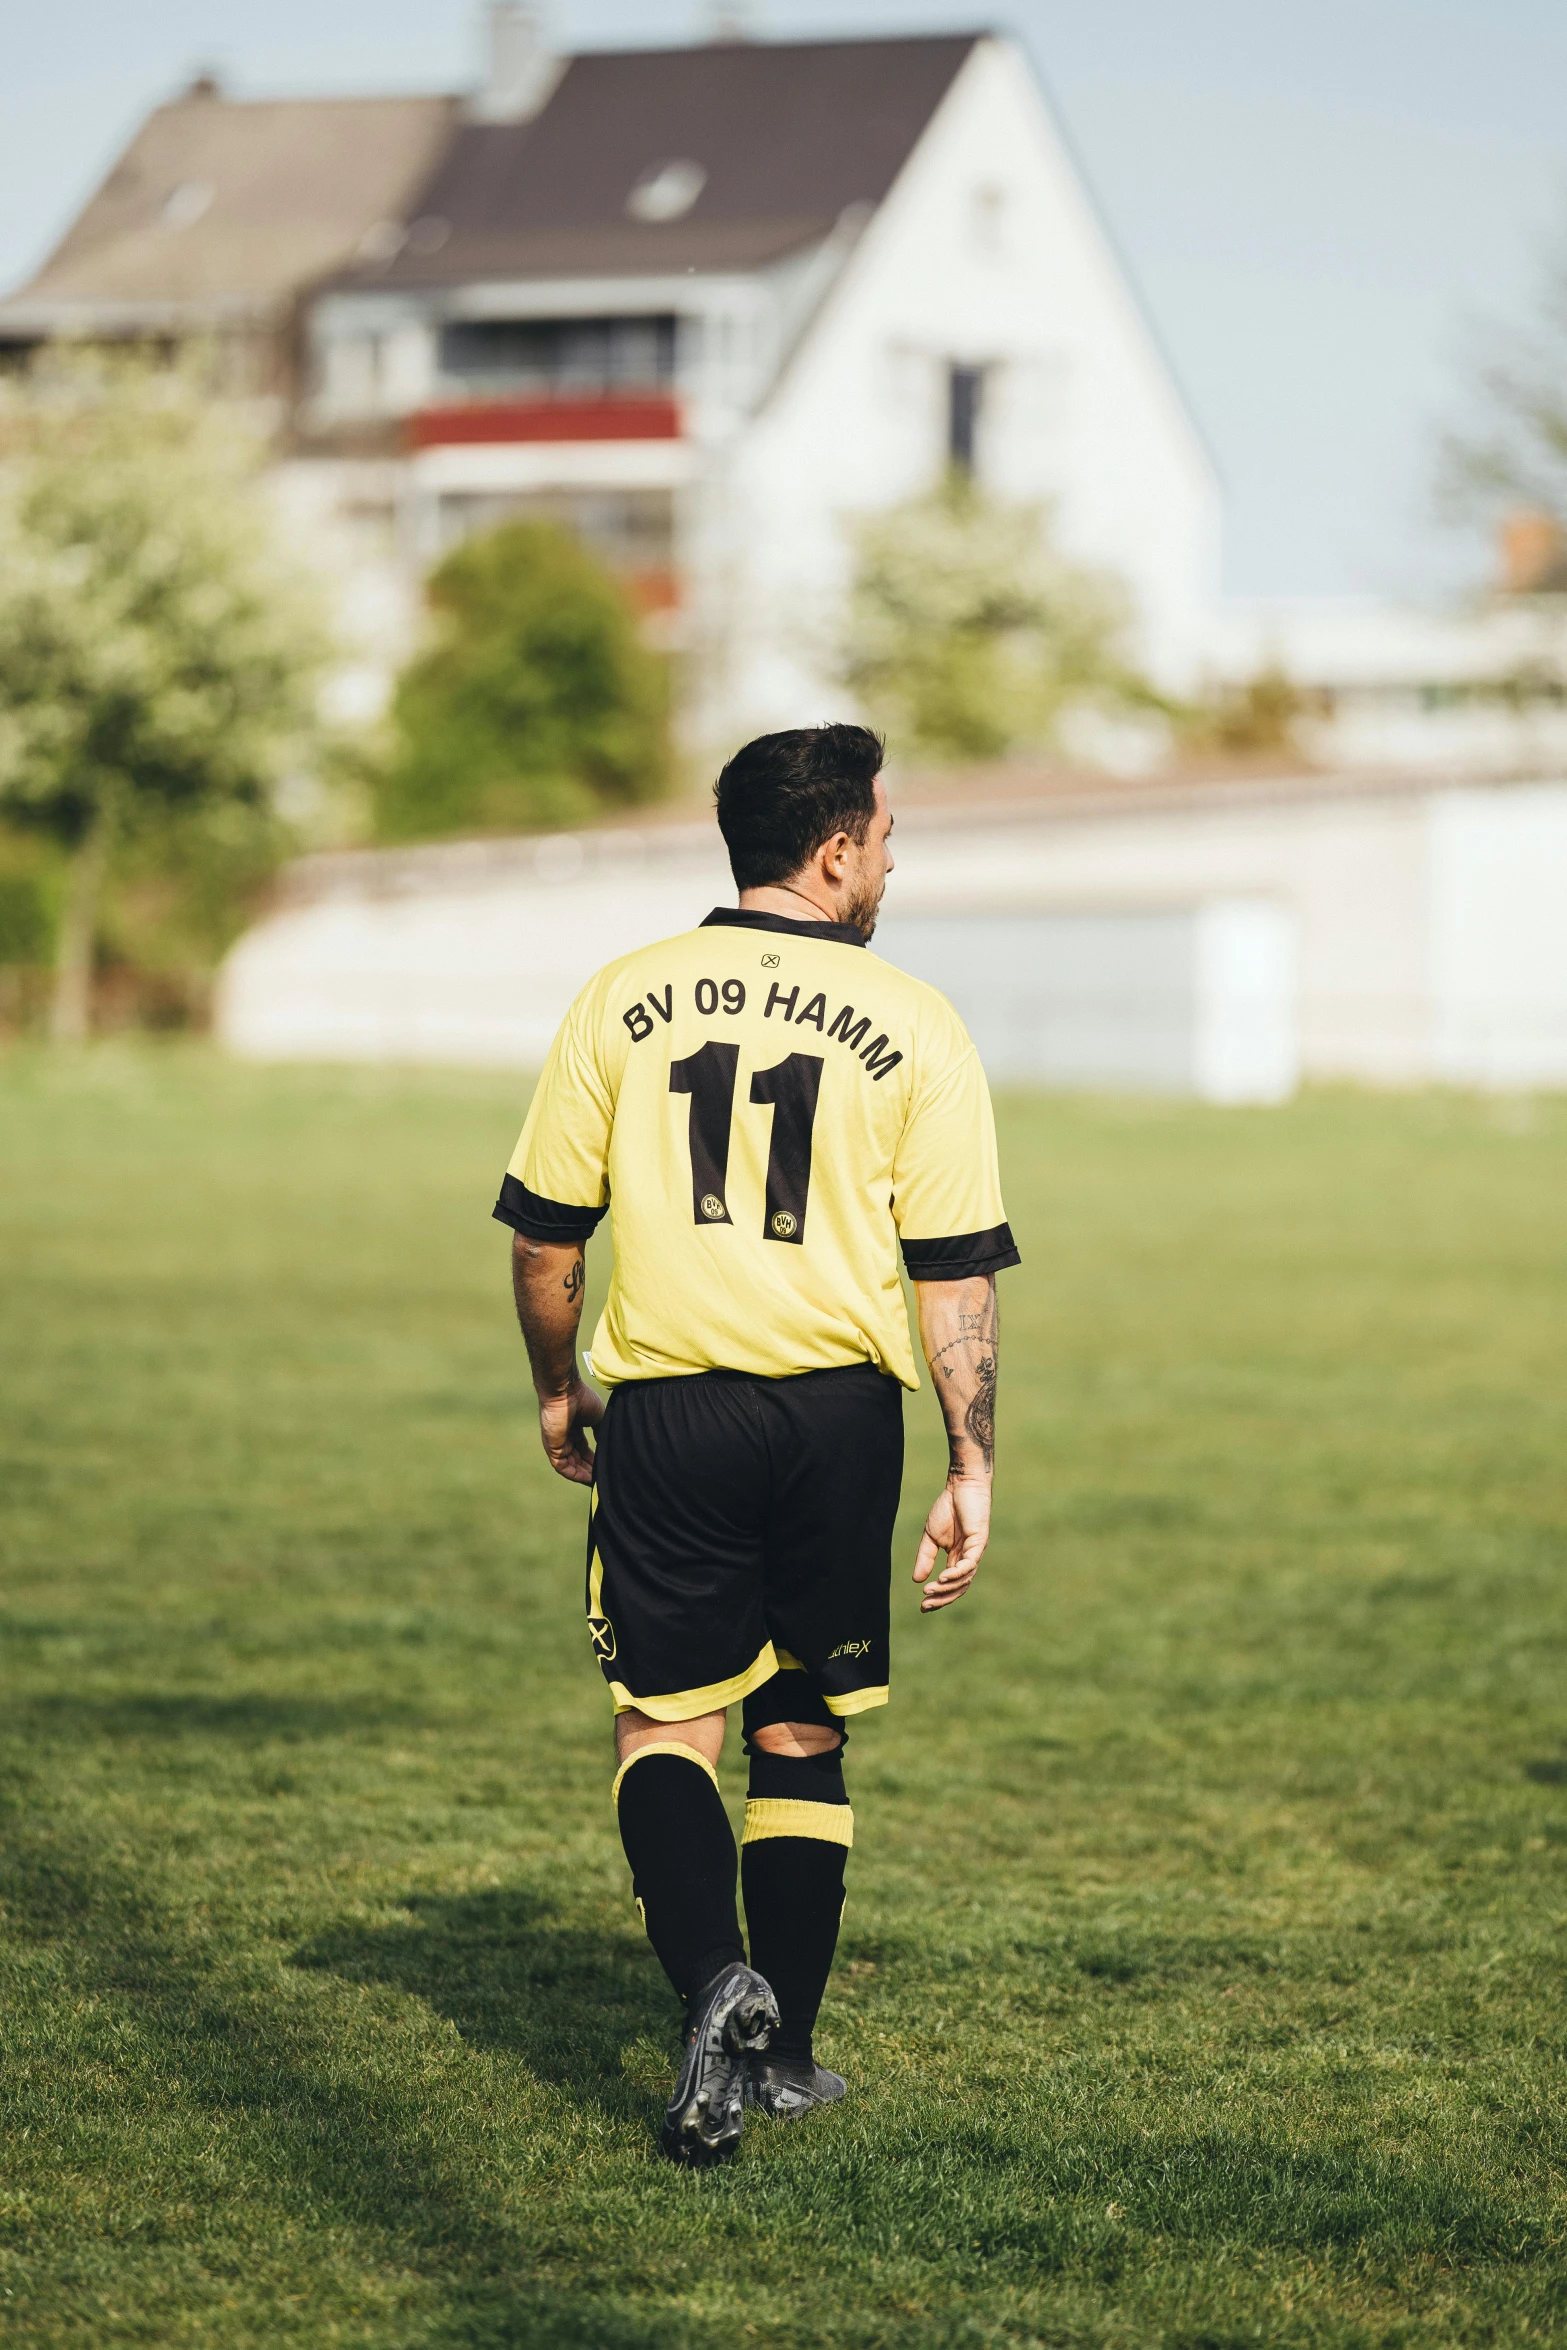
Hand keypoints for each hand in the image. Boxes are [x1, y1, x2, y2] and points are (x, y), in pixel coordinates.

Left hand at [538, 1377, 603, 1484]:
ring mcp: (557, 1444)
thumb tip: (609, 1448)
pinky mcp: (552, 1448)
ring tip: (599, 1481)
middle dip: (591, 1470)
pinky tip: (589, 1479)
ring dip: (585, 1475)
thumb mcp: (598, 1418)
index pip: (583, 1449)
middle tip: (604, 1478)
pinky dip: (576, 1475)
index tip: (605, 1467)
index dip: (594, 1459)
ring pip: (571, 1466)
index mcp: (573, 1428)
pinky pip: (563, 1467)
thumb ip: (602, 1433)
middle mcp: (564, 1438)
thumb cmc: (582, 1398)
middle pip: (577, 1460)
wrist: (566, 1391)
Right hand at [912, 1474, 990, 1611]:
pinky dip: (957, 1573)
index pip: (950, 1585)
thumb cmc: (948, 1508)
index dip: (938, 1597)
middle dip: (943, 1598)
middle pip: (959, 1588)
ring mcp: (975, 1552)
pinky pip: (969, 1564)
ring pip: (965, 1579)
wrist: (961, 1486)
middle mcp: (968, 1559)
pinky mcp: (979, 1542)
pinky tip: (943, 1577)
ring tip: (931, 1591)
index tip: (922, 1606)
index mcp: (957, 1559)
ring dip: (947, 1588)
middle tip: (926, 1605)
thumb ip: (925, 1557)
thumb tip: (916, 1580)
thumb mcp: (931, 1537)